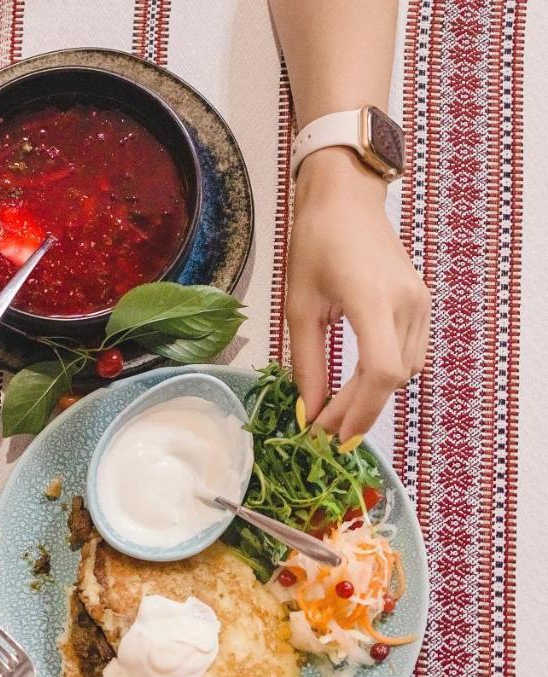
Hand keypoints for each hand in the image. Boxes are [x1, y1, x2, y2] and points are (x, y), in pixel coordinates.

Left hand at [286, 147, 429, 441]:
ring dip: (372, 395)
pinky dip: (385, 375)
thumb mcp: (299, 306)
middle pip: (392, 379)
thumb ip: (306, 362)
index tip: (328, 433)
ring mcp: (420, 302)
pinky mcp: (421, 302)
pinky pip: (410, 354)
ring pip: (405, 371)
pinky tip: (356, 383)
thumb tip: (309, 411)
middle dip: (358, 411)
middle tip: (324, 430)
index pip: (380, 372)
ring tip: (335, 409)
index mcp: (372, 300)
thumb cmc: (314, 244)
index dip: (358, 410)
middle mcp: (406, 303)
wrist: (345, 200)